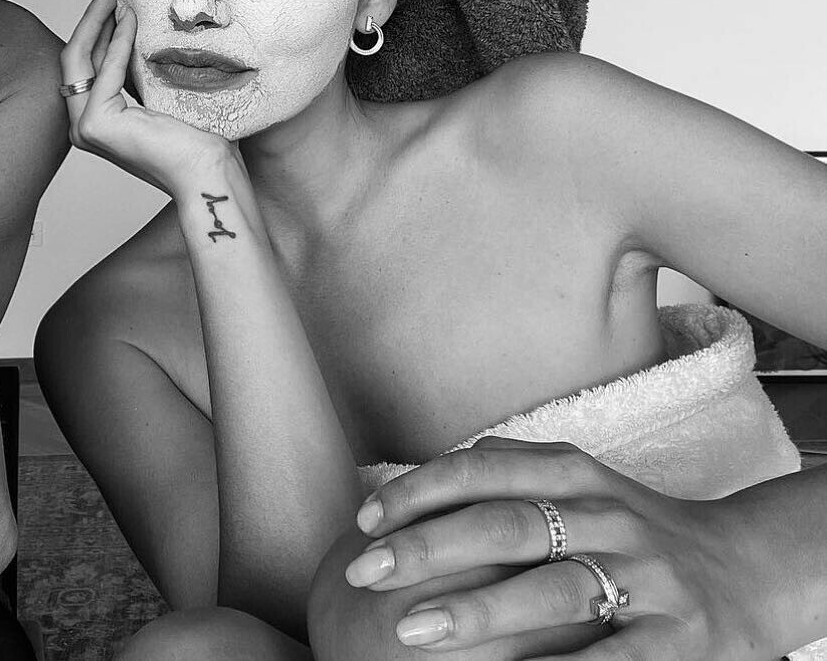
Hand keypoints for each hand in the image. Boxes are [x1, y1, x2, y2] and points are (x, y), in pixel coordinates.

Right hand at [61, 0, 236, 194]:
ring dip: (99, 17)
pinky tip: (131, 16)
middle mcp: (82, 124)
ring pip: (80, 57)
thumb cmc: (197, 140)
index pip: (89, 59)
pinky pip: (105, 70)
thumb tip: (139, 19)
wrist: (209, 174)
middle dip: (92, 12)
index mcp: (96, 118)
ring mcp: (84, 127)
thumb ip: (141, 65)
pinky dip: (117, 40)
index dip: (97, 21)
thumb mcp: (162, 91)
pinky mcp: (95, 124)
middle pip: (77, 55)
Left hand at [342, 438, 774, 658]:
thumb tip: (422, 474)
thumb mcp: (580, 481)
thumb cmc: (635, 526)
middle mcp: (609, 516)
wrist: (746, 569)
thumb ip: (510, 471)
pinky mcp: (676, 641)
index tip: (365, 518)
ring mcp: (644, 578)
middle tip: (365, 570)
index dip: (420, 491)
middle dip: (428, 547)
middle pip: (507, 524)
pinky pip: (608, 660)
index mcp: (577, 474)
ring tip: (411, 628)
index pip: (483, 471)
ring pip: (550, 590)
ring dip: (475, 611)